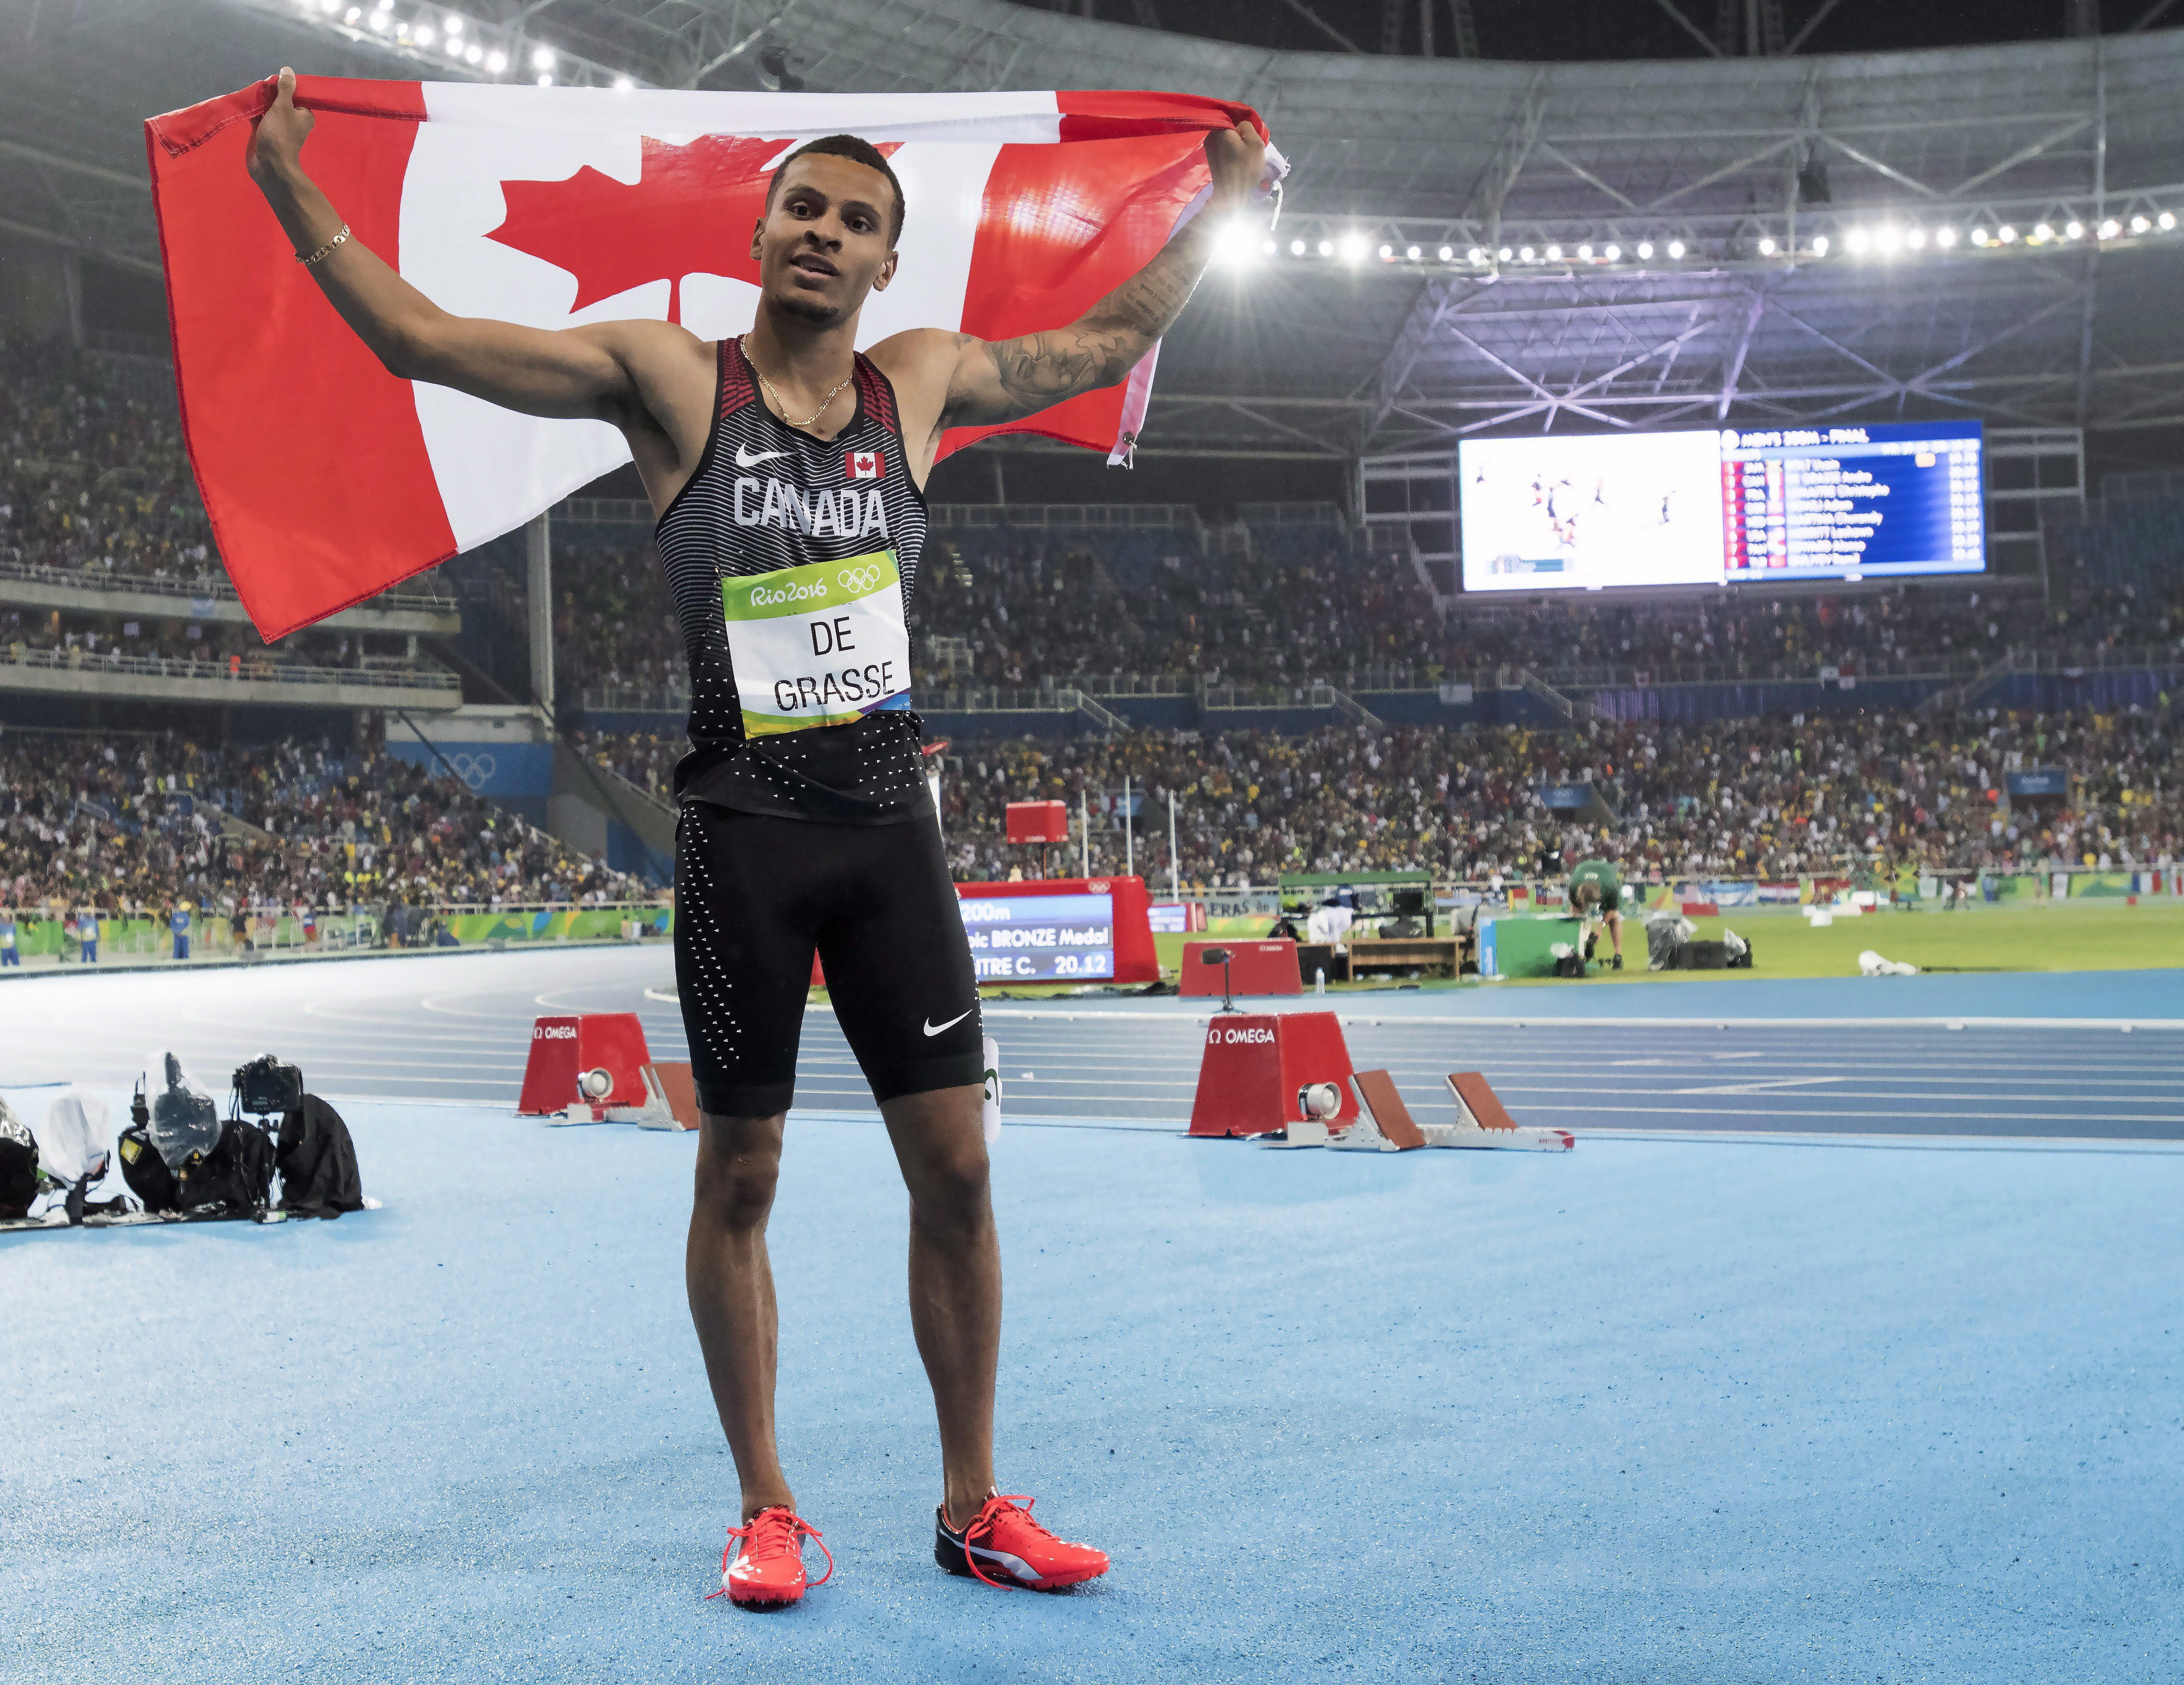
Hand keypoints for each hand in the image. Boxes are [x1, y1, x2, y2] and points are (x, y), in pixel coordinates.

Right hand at [246, 67, 314, 189]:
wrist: (269, 165)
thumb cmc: (279, 135)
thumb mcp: (283, 107)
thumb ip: (285, 88)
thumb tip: (288, 70)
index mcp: (303, 114)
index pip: (294, 93)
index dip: (283, 85)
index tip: (271, 81)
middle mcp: (292, 119)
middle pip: (279, 98)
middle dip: (269, 92)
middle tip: (259, 87)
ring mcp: (277, 125)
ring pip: (267, 106)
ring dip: (259, 99)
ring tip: (251, 93)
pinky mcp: (264, 131)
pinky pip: (258, 115)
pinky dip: (253, 109)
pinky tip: (245, 100)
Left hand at [1202, 119, 1265, 216]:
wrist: (1231, 196)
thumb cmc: (1245, 167)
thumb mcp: (1255, 142)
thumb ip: (1248, 126)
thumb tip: (1240, 125)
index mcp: (1219, 130)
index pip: (1232, 118)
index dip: (1243, 124)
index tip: (1252, 134)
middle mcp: (1210, 138)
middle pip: (1229, 130)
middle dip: (1240, 135)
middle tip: (1251, 146)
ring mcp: (1209, 150)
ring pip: (1227, 141)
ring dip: (1237, 145)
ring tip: (1247, 155)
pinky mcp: (1211, 162)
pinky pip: (1224, 151)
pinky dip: (1232, 153)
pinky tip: (1240, 162)